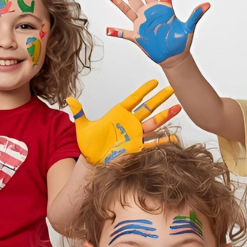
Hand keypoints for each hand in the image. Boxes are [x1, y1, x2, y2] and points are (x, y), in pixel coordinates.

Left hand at [65, 81, 180, 164]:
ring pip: (153, 123)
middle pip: (148, 108)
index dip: (144, 90)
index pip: (134, 99)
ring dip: (165, 116)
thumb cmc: (88, 146)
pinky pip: (152, 143)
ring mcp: (135, 135)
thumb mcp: (83, 127)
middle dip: (160, 99)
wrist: (93, 163)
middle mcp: (129, 123)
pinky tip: (174, 137)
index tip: (154, 82)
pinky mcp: (137, 148)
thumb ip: (79, 113)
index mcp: (118, 114)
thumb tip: (69, 99)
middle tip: (171, 89)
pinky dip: (163, 140)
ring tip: (178, 108)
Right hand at [106, 0, 209, 65]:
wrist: (174, 58)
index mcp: (164, 9)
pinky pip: (124, 33)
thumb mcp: (188, 28)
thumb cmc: (181, 42)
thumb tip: (207, 5)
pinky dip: (116, 32)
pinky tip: (109, 30)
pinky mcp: (137, 36)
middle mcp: (152, 13)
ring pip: (129, 8)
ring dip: (119, 2)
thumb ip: (195, 15)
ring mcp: (143, 23)